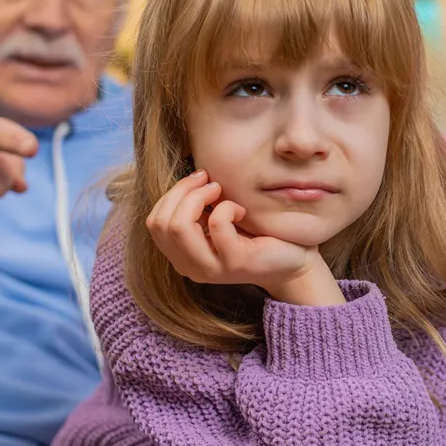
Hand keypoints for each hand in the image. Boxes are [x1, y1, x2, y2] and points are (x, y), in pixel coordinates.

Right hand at [146, 170, 343, 305]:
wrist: (291, 259)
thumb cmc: (253, 233)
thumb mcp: (217, 218)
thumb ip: (197, 207)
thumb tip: (192, 177)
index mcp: (180, 256)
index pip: (154, 222)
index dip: (172, 194)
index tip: (198, 179)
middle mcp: (189, 266)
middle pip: (162, 223)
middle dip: (183, 192)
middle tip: (210, 182)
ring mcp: (210, 268)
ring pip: (180, 226)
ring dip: (198, 198)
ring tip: (220, 191)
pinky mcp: (235, 263)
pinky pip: (217, 225)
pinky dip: (227, 207)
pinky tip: (242, 210)